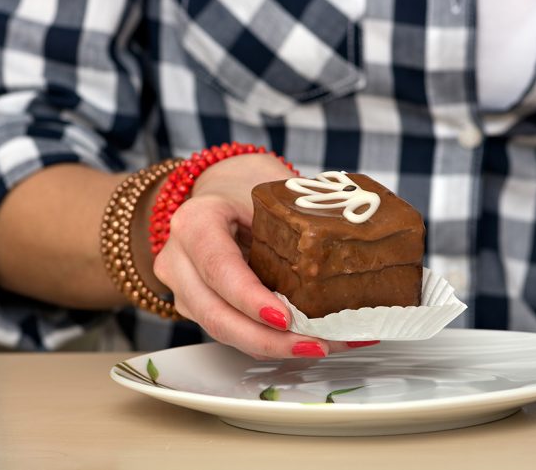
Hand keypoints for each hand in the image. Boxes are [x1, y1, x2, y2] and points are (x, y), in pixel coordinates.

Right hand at [153, 154, 356, 358]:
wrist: (216, 194)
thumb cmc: (243, 188)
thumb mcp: (267, 193)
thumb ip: (296, 222)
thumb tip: (354, 254)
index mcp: (194, 223)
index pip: (219, 267)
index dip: (250, 298)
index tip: (285, 319)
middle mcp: (180, 261)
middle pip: (216, 315)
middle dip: (269, 339)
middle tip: (318, 345)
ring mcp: (185, 290)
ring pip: (225, 332)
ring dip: (277, 347)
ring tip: (327, 345)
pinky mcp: (200, 308)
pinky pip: (234, 331)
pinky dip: (271, 341)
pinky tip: (311, 341)